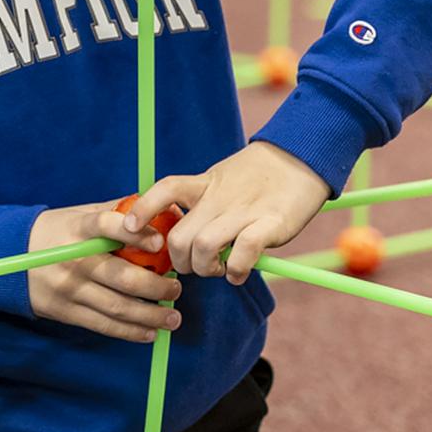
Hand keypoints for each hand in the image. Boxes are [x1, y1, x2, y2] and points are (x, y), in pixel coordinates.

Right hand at [26, 203, 181, 343]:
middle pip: (122, 277)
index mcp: (78, 229)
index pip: (106, 226)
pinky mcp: (64, 310)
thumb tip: (157, 209)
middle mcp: (73, 259)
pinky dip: (130, 331)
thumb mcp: (78, 213)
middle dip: (157, 286)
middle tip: (176, 288)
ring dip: (151, 315)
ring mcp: (68, 288)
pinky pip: (103, 325)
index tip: (159, 244)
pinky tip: (150, 332)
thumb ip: (113, 212)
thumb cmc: (54, 231)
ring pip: (117, 306)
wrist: (6, 255)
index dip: (134, 233)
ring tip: (173, 318)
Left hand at [124, 141, 330, 283]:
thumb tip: (182, 238)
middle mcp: (218, 198)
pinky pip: (242, 253)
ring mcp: (243, 211)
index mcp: (203, 184)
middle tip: (194, 268)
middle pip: (178, 236)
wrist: (302, 157)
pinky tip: (238, 274)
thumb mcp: (220, 180)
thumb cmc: (259, 176)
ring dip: (205, 269)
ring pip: (203, 247)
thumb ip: (201, 204)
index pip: (165, 189)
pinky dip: (236, 271)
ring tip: (218, 271)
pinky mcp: (270, 223)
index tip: (130, 228)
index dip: (142, 209)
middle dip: (179, 262)